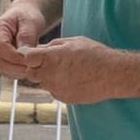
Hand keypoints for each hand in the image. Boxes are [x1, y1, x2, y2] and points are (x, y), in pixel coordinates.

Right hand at [0, 5, 47, 80]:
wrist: (24, 17)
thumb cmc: (27, 16)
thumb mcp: (30, 22)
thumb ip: (26, 36)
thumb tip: (24, 53)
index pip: (0, 47)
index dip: (14, 56)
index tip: (30, 60)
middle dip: (17, 67)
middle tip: (35, 68)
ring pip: (3, 69)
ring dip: (18, 72)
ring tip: (35, 68)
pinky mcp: (1, 60)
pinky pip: (8, 72)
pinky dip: (19, 73)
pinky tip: (31, 69)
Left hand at [14, 36, 128, 105]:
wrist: (113, 75)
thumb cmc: (95, 54)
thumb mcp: (73, 41)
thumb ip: (53, 45)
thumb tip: (40, 49)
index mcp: (51, 58)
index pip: (26, 58)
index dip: (29, 55)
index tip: (34, 54)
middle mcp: (50, 75)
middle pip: (30, 73)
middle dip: (36, 67)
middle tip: (50, 63)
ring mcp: (56, 89)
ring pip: (43, 83)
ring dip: (48, 77)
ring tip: (67, 70)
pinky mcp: (63, 98)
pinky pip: (54, 91)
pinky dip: (59, 86)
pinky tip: (73, 80)